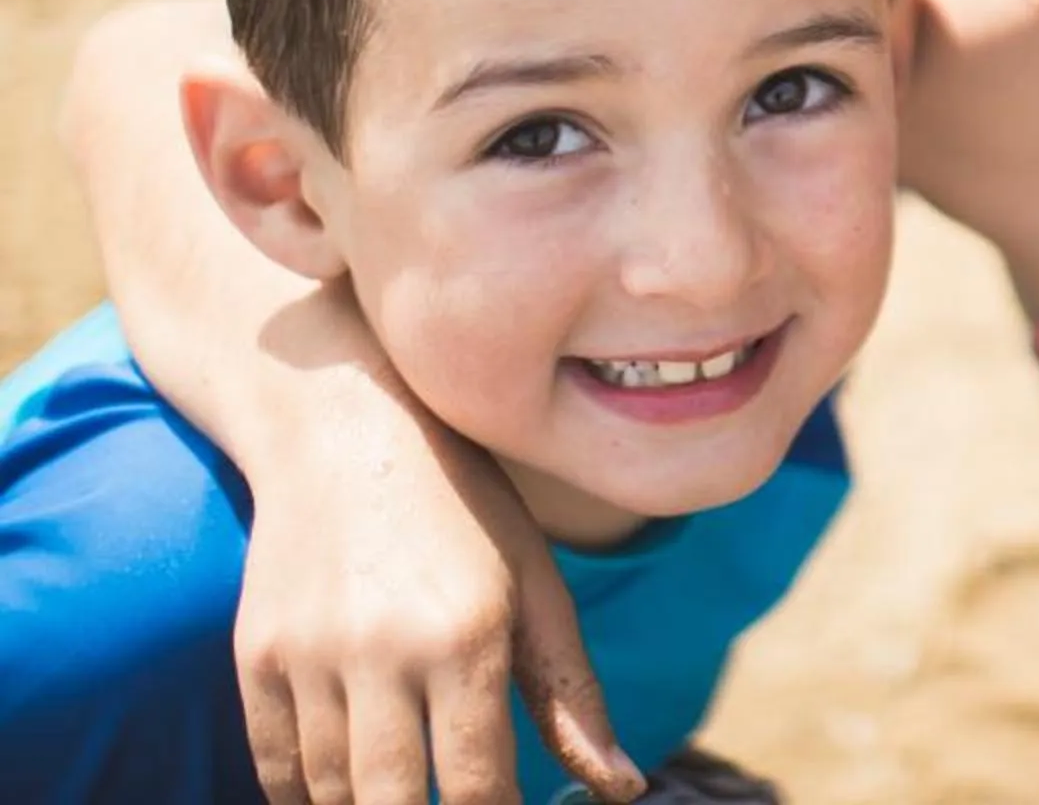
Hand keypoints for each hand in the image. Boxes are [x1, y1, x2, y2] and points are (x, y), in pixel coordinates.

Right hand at [231, 297, 640, 804]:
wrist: (346, 432)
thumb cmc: (467, 513)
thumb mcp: (536, 588)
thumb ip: (571, 696)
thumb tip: (623, 790)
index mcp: (468, 634)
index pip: (475, 786)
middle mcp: (384, 650)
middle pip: (393, 801)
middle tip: (449, 801)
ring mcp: (309, 656)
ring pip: (331, 792)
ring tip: (404, 790)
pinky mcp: (253, 657)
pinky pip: (274, 767)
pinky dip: (306, 794)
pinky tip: (344, 790)